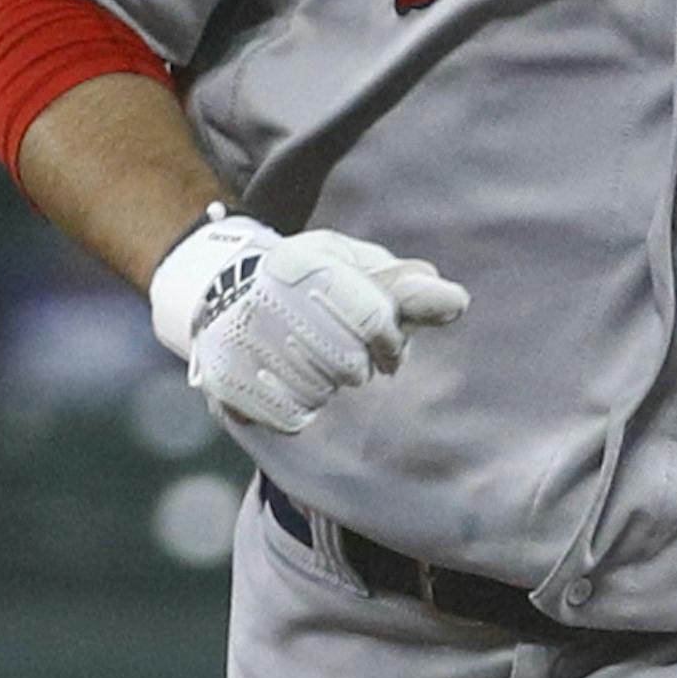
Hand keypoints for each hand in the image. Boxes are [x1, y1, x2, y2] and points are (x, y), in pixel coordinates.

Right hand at [149, 210, 469, 432]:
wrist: (218, 290)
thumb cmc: (308, 277)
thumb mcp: (353, 265)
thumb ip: (404, 285)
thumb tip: (458, 302)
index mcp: (303, 261)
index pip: (372, 319)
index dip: (391, 341)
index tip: (391, 349)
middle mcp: (265, 298)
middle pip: (349, 363)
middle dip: (359, 363)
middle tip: (349, 355)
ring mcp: (239, 342)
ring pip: (320, 392)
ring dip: (329, 383)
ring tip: (312, 360)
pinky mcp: (224, 381)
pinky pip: (291, 417)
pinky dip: (302, 406)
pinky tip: (290, 380)